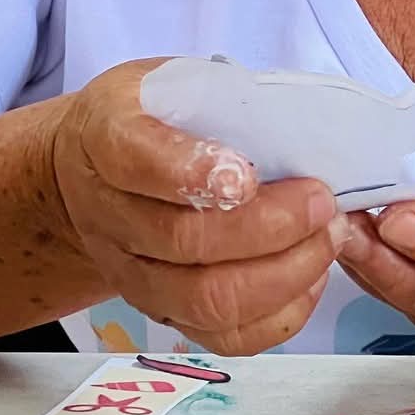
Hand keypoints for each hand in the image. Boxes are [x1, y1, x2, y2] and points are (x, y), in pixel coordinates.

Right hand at [50, 59, 343, 353]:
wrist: (86, 172)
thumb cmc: (148, 115)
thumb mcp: (168, 79)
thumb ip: (220, 96)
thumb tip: (304, 120)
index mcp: (108, 139)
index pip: (139, 161)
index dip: (193, 173)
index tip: (247, 175)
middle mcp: (112, 214)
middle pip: (186, 241)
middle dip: (271, 226)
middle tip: (322, 202)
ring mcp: (132, 272)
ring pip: (206, 299)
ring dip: (284, 274)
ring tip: (328, 238)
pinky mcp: (160, 310)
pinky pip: (221, 335)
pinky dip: (278, 314)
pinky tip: (310, 278)